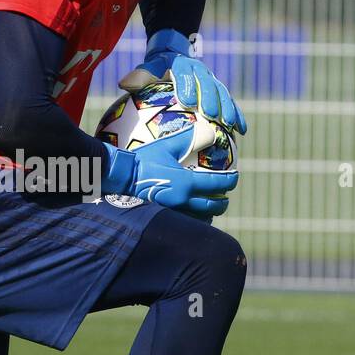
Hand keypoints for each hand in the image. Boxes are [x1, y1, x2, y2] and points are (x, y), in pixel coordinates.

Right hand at [101, 126, 235, 218]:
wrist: (120, 177)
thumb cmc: (142, 159)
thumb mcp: (167, 146)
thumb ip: (189, 138)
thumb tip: (211, 132)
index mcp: (186, 183)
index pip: (217, 184)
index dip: (230, 181)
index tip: (235, 177)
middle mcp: (183, 201)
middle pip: (212, 206)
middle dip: (222, 202)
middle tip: (225, 197)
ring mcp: (173, 212)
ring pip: (200, 218)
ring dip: (209, 214)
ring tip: (211, 208)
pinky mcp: (164, 217)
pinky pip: (186, 221)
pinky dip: (194, 220)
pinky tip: (193, 216)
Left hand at [120, 28, 247, 135]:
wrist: (175, 57)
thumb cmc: (158, 70)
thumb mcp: (148, 70)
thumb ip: (139, 77)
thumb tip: (124, 83)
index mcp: (182, 66)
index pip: (185, 74)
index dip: (187, 86)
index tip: (186, 101)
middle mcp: (201, 72)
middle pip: (208, 85)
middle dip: (211, 99)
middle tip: (211, 115)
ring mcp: (213, 81)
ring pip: (223, 94)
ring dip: (227, 108)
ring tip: (229, 124)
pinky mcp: (220, 92)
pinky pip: (231, 103)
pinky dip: (238, 115)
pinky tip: (242, 131)